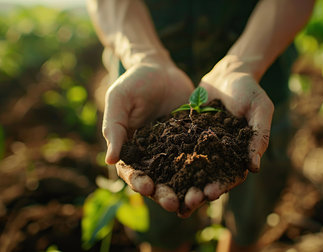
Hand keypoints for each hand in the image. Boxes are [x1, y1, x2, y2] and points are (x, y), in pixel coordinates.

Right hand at [102, 58, 195, 211]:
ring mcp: (174, 151)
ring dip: (186, 191)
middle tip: (173, 204)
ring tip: (196, 199)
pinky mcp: (193, 143)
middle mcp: (153, 155)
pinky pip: (199, 160)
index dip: (138, 182)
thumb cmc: (134, 83)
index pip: (132, 172)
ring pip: (180, 176)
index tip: (147, 187)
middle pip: (158, 181)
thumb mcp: (119, 101)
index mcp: (131, 150)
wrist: (160, 68)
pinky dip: (205, 173)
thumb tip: (109, 161)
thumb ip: (115, 129)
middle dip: (164, 194)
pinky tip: (213, 181)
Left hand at [177, 55, 273, 216]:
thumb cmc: (250, 90)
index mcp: (238, 153)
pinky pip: (175, 149)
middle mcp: (218, 154)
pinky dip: (165, 161)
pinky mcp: (186, 135)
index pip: (231, 176)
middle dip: (197, 191)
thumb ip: (259, 135)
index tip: (210, 193)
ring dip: (179, 183)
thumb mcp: (260, 109)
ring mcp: (201, 145)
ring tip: (166, 195)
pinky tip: (152, 170)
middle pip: (207, 178)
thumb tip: (254, 167)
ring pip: (188, 169)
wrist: (229, 72)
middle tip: (185, 203)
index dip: (221, 186)